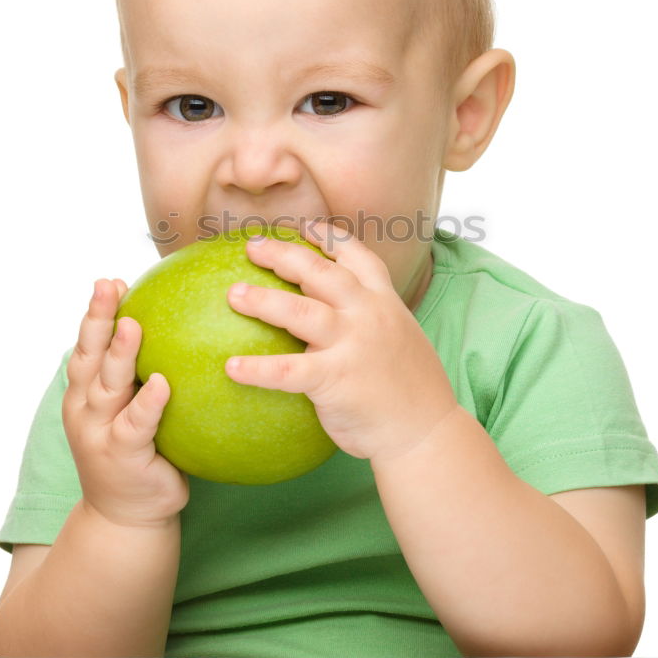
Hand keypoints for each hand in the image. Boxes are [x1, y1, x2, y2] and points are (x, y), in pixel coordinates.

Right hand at [62, 278, 189, 527]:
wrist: (126, 517)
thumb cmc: (138, 454)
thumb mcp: (131, 411)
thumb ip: (144, 377)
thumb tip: (184, 331)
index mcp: (86, 393)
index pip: (88, 345)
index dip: (96, 313)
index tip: (109, 281)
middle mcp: (86, 408)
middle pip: (89, 356)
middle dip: (96, 319)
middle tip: (108, 285)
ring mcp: (100, 432)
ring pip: (108, 385)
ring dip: (118, 353)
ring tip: (132, 325)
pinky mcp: (123, 456)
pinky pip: (136, 425)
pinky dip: (147, 403)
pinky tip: (161, 384)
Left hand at [224, 219, 458, 462]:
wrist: (427, 431)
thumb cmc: (410, 390)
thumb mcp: (399, 339)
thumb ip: (370, 322)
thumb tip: (334, 320)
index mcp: (385, 301)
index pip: (358, 256)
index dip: (329, 237)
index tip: (304, 226)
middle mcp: (369, 314)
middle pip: (321, 271)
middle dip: (285, 254)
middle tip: (252, 246)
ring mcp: (353, 344)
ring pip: (301, 311)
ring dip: (264, 300)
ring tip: (233, 294)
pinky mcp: (336, 379)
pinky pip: (288, 371)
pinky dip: (258, 368)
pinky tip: (230, 367)